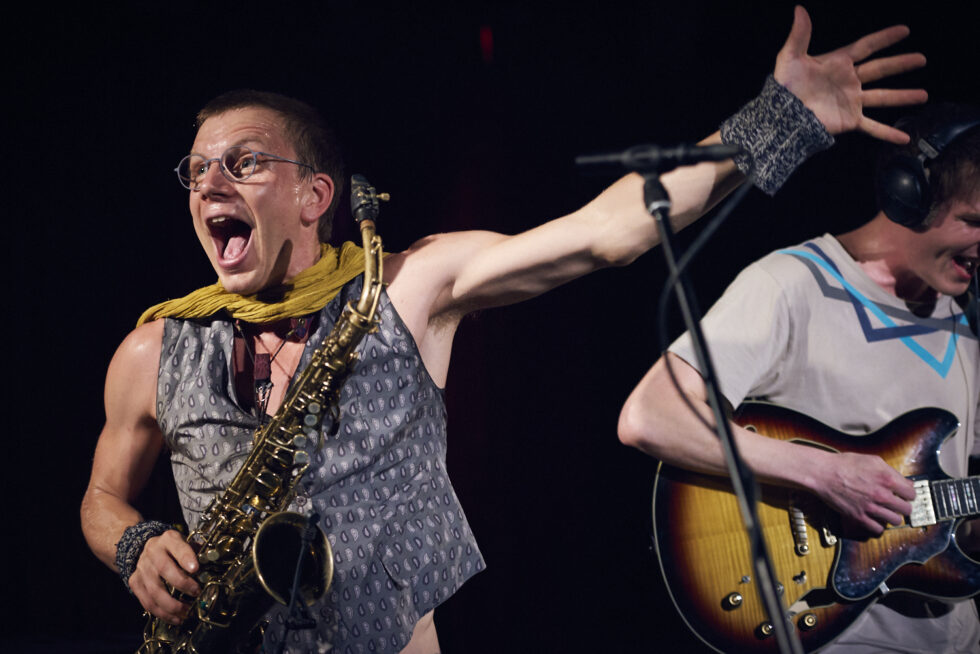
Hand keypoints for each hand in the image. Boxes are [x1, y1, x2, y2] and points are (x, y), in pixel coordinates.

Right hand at [128, 529, 199, 624]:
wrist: (146, 548)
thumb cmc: (174, 550)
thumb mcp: (186, 544)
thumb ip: (198, 553)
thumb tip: (214, 565)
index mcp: (168, 539)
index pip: (177, 546)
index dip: (186, 557)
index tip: (195, 569)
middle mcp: (152, 552)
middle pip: (164, 568)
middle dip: (182, 584)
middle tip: (196, 593)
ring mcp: (141, 568)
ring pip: (154, 590)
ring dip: (172, 605)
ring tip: (186, 611)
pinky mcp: (135, 583)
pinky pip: (147, 602)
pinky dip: (162, 613)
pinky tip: (175, 618)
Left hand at [774, 5, 926, 143]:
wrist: (782, 116)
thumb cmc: (784, 87)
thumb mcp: (791, 58)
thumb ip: (799, 35)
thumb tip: (799, 9)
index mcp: (838, 63)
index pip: (866, 46)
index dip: (885, 38)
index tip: (904, 30)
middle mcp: (849, 81)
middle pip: (880, 70)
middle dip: (901, 64)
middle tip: (922, 59)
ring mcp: (851, 101)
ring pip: (883, 97)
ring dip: (903, 96)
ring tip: (924, 95)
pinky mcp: (849, 120)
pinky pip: (873, 127)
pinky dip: (888, 133)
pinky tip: (904, 138)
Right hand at [813, 451, 915, 535]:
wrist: (823, 473)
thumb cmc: (845, 464)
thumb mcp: (872, 460)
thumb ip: (891, 471)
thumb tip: (905, 483)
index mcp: (887, 479)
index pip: (911, 494)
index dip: (907, 493)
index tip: (903, 494)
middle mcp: (881, 495)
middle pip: (906, 509)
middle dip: (902, 506)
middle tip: (896, 503)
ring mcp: (871, 507)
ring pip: (895, 520)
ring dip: (892, 516)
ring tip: (886, 511)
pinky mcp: (859, 517)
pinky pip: (878, 529)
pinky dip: (879, 525)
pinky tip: (875, 518)